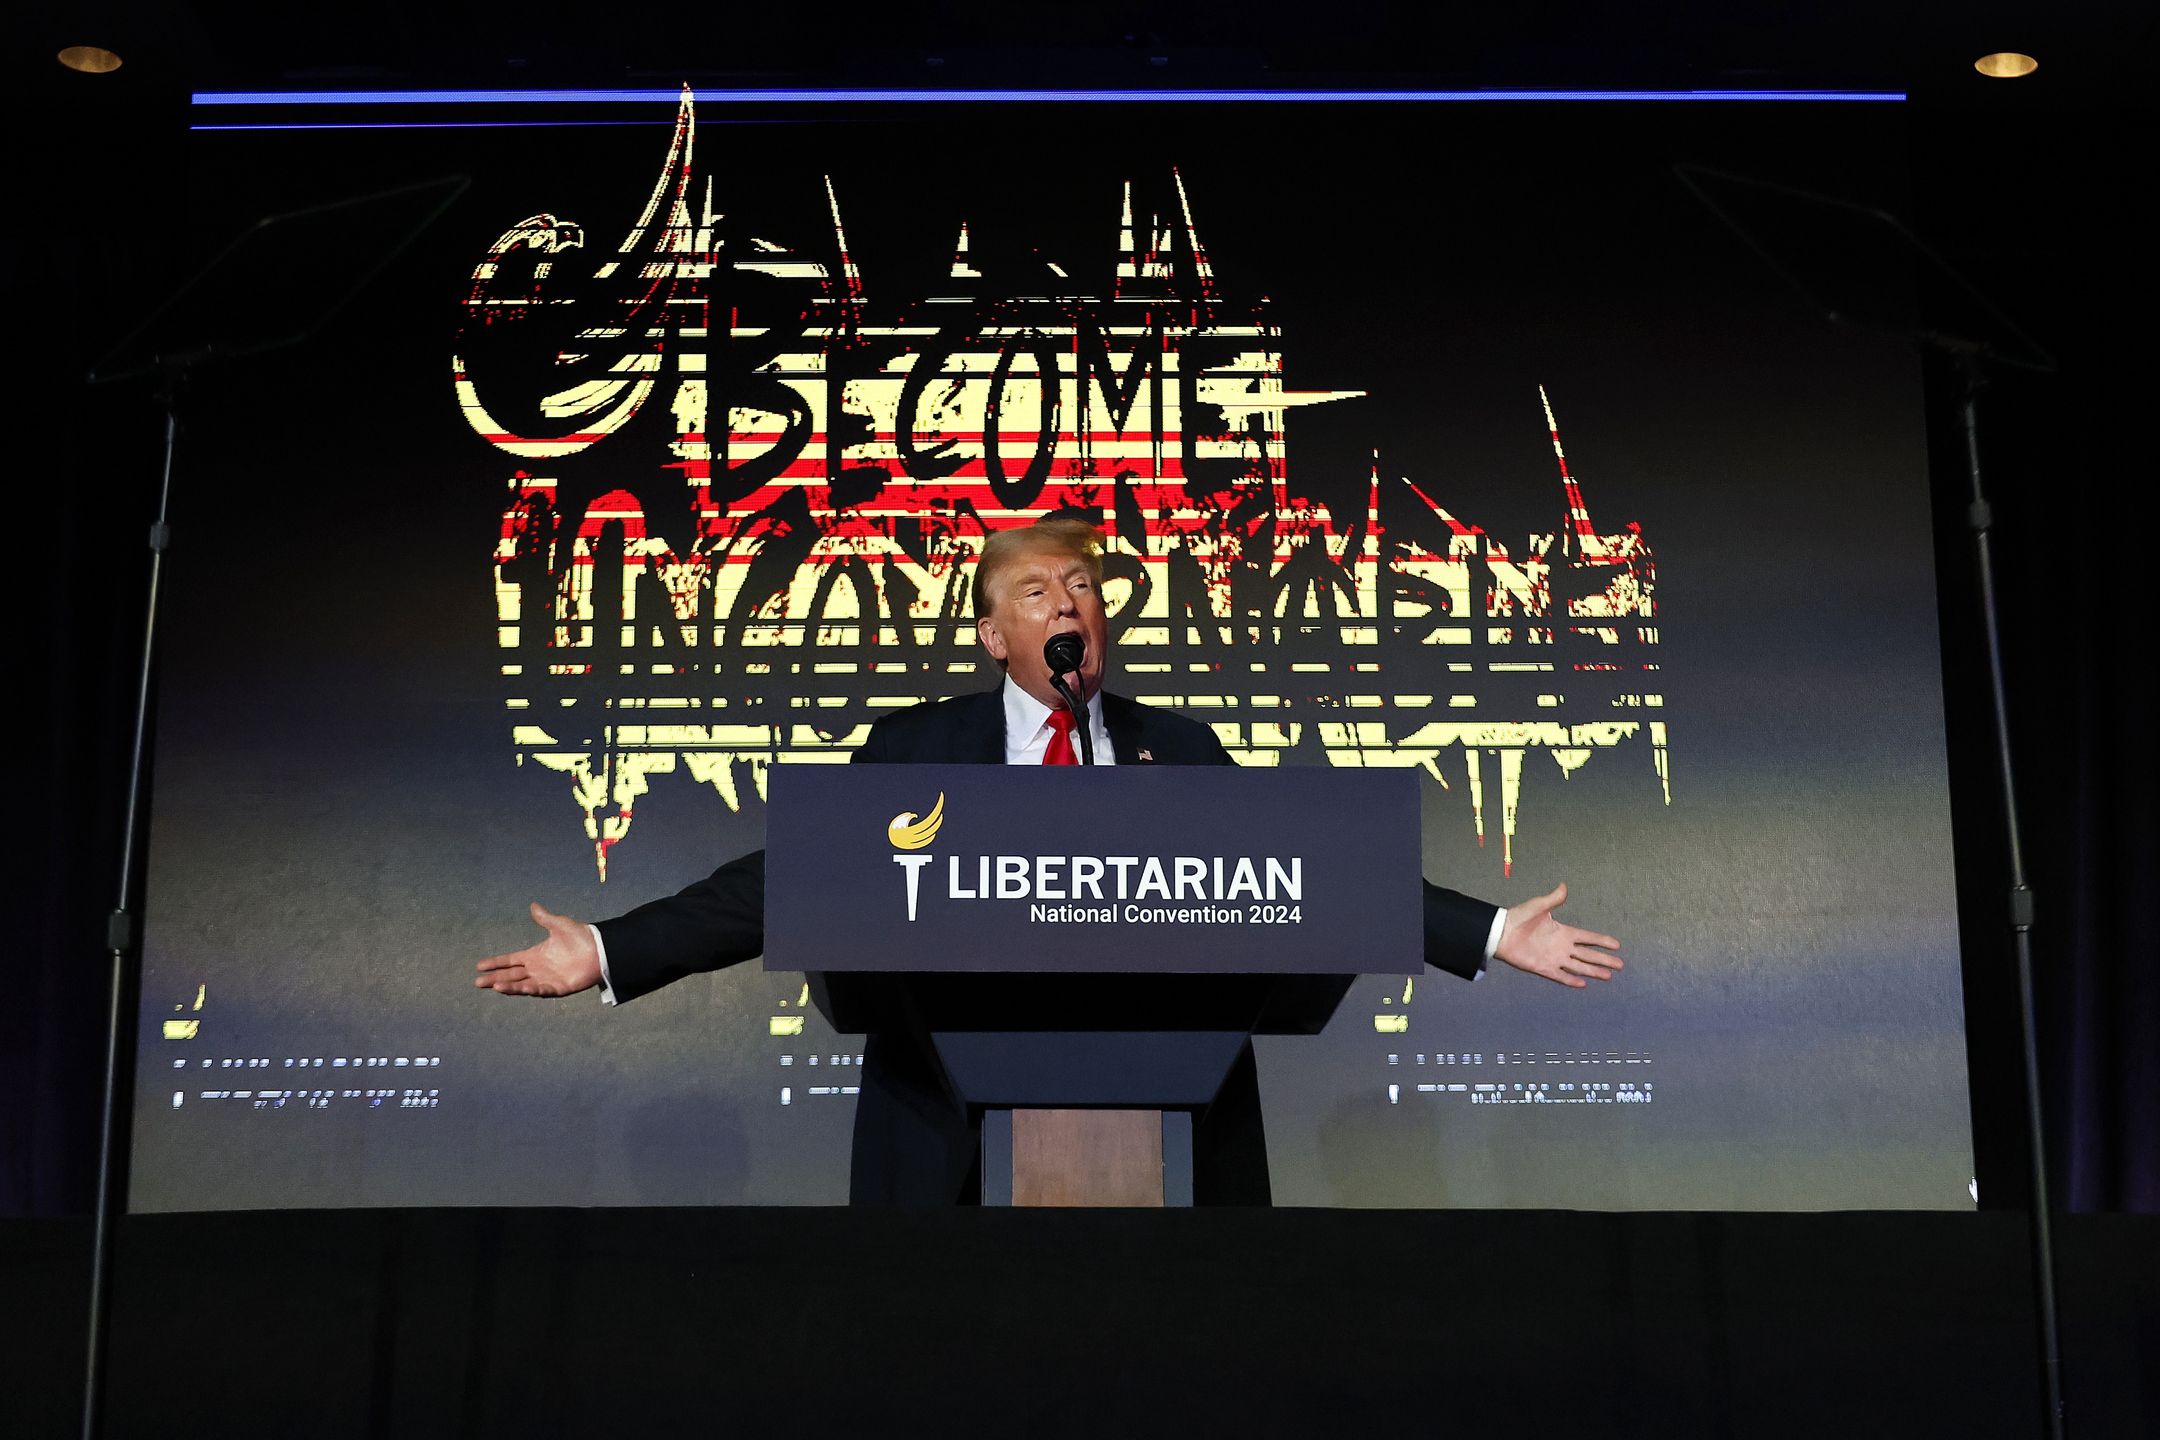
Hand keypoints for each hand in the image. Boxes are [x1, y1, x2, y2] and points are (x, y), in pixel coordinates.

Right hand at [474, 903, 602, 997]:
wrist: (600, 948)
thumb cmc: (581, 936)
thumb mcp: (559, 925)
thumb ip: (544, 918)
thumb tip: (533, 905)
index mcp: (535, 955)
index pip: (510, 960)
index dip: (496, 963)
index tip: (479, 966)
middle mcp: (538, 969)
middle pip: (512, 975)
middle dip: (495, 978)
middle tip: (478, 982)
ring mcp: (547, 979)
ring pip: (523, 984)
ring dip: (509, 986)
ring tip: (494, 986)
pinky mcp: (558, 987)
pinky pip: (541, 990)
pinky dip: (530, 989)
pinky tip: (518, 988)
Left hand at [1493, 883, 1622, 988]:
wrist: (1500, 932)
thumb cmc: (1518, 917)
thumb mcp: (1538, 906)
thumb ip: (1553, 899)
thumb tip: (1564, 885)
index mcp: (1563, 931)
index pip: (1588, 937)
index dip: (1602, 941)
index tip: (1617, 945)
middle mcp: (1561, 946)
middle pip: (1588, 954)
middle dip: (1604, 960)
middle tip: (1620, 965)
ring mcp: (1553, 958)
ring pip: (1578, 966)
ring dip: (1593, 971)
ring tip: (1608, 976)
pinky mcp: (1543, 968)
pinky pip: (1560, 976)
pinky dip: (1571, 980)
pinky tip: (1583, 984)